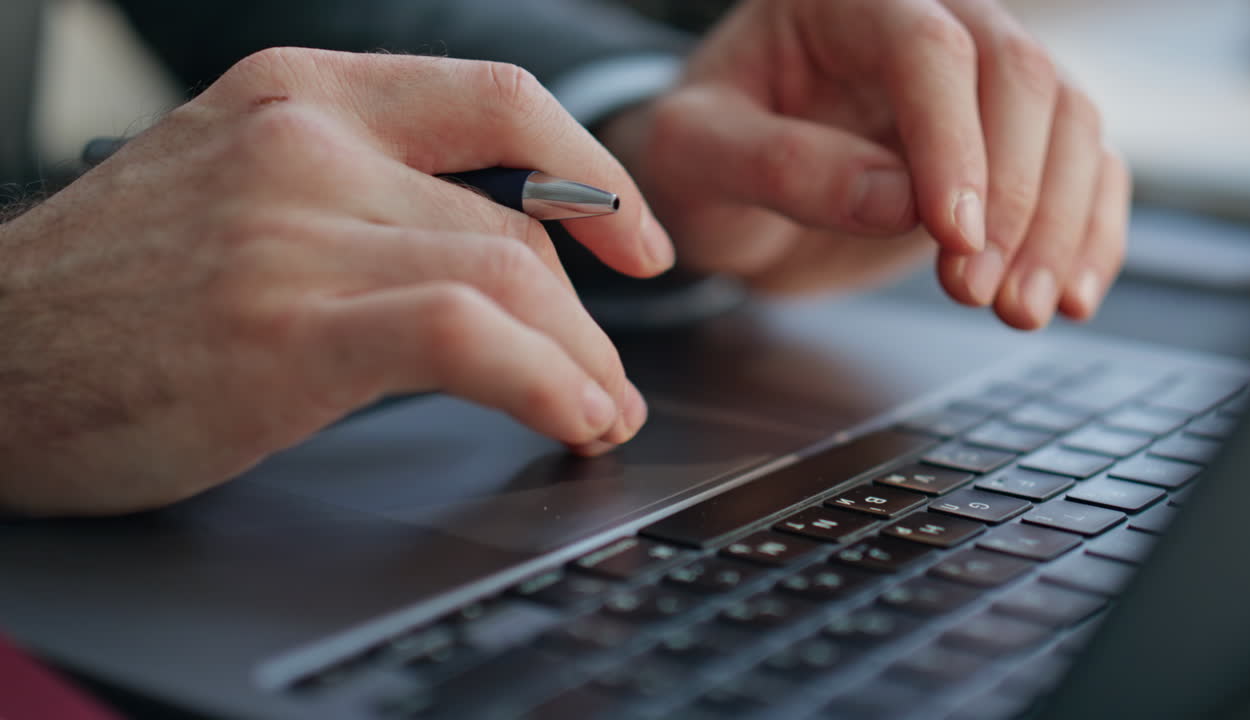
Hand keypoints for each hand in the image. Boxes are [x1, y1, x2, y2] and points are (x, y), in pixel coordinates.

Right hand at [0, 48, 672, 514]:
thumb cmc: (114, 294)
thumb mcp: (243, 192)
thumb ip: (368, 201)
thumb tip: (503, 269)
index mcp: (303, 92)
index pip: (502, 98)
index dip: (596, 172)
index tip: (638, 245)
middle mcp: (304, 138)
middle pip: (519, 218)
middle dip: (588, 318)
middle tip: (610, 383)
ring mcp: (293, 226)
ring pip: (512, 273)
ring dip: (581, 361)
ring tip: (597, 414)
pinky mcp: (284, 325)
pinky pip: (466, 335)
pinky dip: (542, 380)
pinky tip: (566, 417)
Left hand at [602, 0, 1129, 328]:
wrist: (720, 190)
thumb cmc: (697, 158)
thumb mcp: (698, 157)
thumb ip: (785, 167)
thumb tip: (900, 200)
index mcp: (841, 5)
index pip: (925, 47)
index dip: (951, 138)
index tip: (952, 232)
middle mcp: (923, 25)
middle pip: (1018, 76)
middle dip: (1015, 192)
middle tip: (980, 291)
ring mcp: (973, 88)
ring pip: (1067, 119)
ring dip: (1058, 223)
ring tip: (1020, 310)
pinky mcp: (1004, 148)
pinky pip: (1081, 168)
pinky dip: (1088, 233)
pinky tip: (1071, 295)